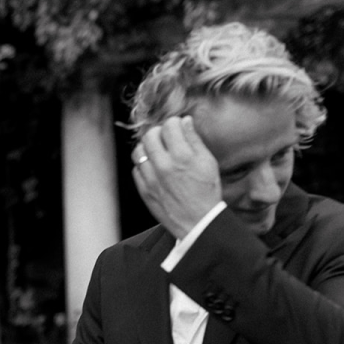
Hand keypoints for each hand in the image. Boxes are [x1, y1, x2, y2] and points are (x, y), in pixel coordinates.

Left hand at [131, 116, 221, 238]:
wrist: (197, 222)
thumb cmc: (206, 191)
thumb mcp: (207, 162)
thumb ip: (194, 140)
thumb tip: (185, 120)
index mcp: (183, 157)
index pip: (169, 126)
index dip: (174, 123)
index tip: (177, 127)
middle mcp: (164, 166)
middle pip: (150, 135)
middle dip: (158, 132)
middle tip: (165, 138)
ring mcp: (151, 179)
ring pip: (138, 151)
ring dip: (147, 148)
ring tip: (157, 152)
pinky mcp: (144, 190)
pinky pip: (136, 169)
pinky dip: (143, 165)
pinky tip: (154, 168)